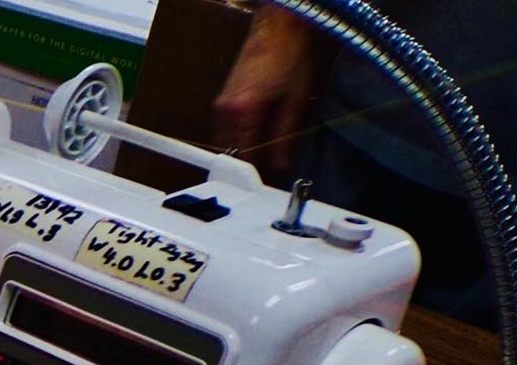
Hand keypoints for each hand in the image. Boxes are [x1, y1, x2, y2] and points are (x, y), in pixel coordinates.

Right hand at [213, 7, 319, 175]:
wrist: (278, 27)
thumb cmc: (289, 55)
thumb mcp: (296, 99)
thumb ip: (285, 136)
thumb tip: (281, 164)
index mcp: (242, 112)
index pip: (242, 157)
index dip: (252, 175)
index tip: (262, 186)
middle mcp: (225, 111)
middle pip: (229, 152)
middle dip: (245, 166)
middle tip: (262, 177)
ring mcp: (220, 105)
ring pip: (225, 143)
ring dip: (240, 152)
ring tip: (260, 159)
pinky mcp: (222, 100)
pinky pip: (224, 130)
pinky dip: (237, 138)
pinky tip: (254, 139)